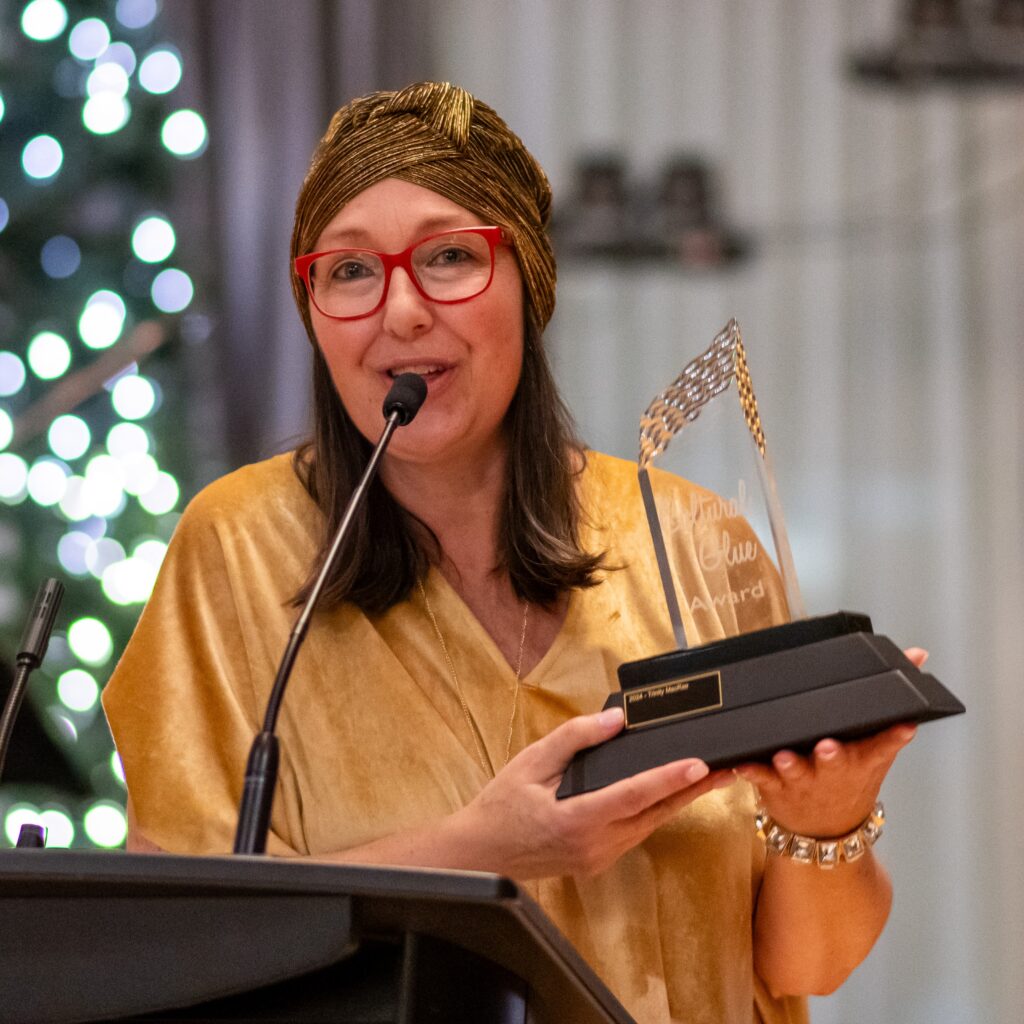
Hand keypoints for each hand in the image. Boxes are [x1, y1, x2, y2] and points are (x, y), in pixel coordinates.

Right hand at [452, 706, 732, 878]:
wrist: (482, 854)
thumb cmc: (501, 803)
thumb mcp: (530, 762)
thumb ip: (573, 739)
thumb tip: (615, 719)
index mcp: (577, 820)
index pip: (633, 795)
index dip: (668, 779)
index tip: (699, 765)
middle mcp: (595, 845)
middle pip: (655, 814)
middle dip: (693, 790)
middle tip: (728, 767)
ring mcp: (599, 857)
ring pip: (650, 825)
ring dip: (679, 800)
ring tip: (710, 777)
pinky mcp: (599, 861)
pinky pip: (636, 832)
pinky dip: (657, 810)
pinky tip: (672, 793)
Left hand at [733, 648, 926, 837]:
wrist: (827, 830)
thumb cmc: (851, 774)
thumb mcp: (875, 744)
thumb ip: (891, 698)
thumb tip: (919, 654)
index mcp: (863, 759)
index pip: (885, 747)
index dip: (895, 737)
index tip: (904, 726)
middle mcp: (835, 771)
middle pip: (836, 762)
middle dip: (832, 756)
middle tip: (828, 746)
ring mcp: (805, 780)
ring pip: (797, 772)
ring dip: (791, 765)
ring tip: (784, 757)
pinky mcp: (776, 785)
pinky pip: (762, 778)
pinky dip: (752, 771)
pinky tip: (741, 762)